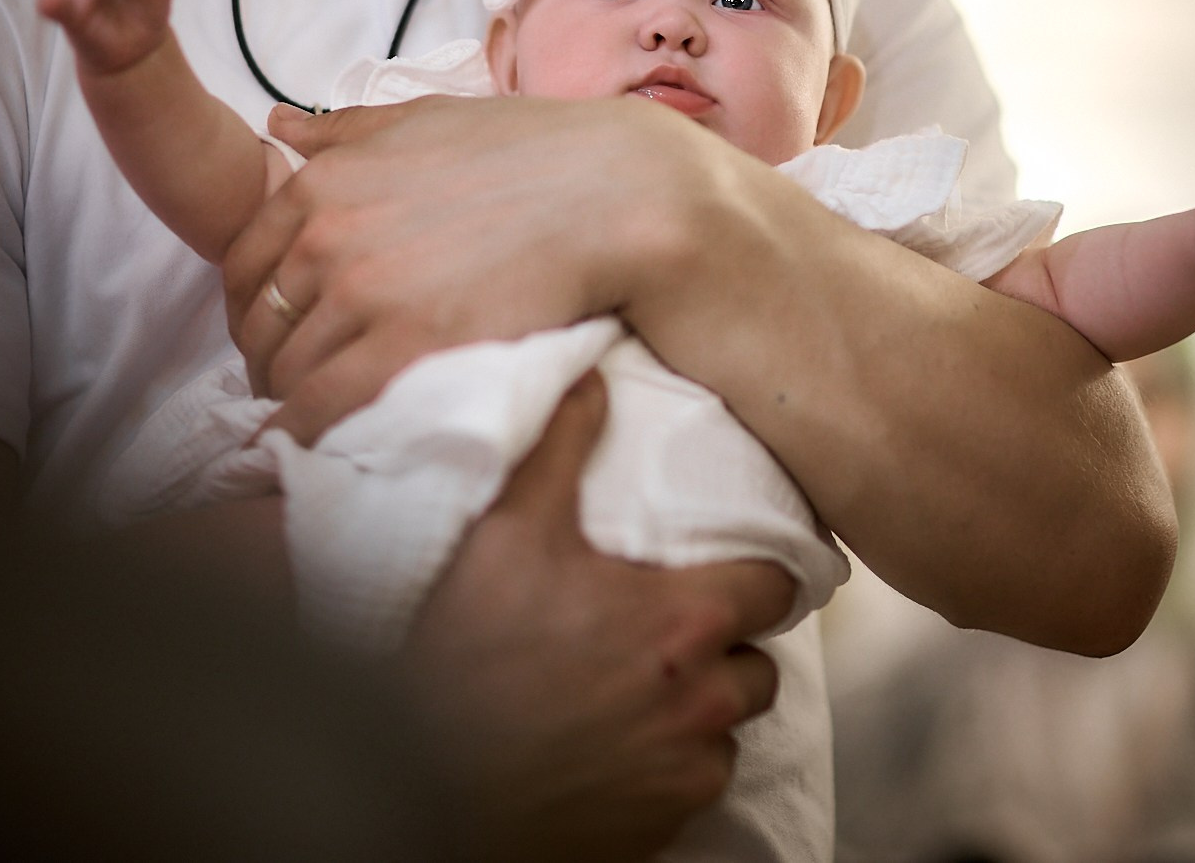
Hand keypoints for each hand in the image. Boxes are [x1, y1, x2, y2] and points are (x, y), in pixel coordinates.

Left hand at [224, 92, 726, 439]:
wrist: (611, 192)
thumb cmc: (529, 151)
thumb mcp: (425, 119)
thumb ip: (347, 129)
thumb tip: (281, 126)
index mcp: (324, 182)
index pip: (245, 264)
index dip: (252, 308)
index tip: (275, 332)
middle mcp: (328, 237)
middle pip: (261, 324)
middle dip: (268, 359)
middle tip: (294, 384)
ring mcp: (364, 295)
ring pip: (289, 371)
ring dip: (294, 399)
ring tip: (322, 416)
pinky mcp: (406, 348)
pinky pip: (323, 408)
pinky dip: (313, 431)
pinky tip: (331, 443)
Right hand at [409, 373, 789, 861]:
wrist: (417, 783)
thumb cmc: (461, 655)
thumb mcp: (504, 531)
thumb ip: (560, 447)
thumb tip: (590, 376)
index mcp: (681, 621)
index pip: (777, 587)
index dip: (758, 573)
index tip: (734, 568)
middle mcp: (700, 701)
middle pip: (758, 665)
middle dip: (724, 646)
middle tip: (668, 628)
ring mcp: (682, 773)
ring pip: (727, 730)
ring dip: (698, 708)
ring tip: (637, 685)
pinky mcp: (659, 827)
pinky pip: (692, 787)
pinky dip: (667, 766)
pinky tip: (613, 742)